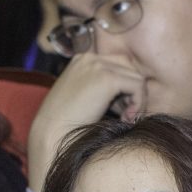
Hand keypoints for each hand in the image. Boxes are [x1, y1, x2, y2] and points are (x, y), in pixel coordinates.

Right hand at [26, 52, 147, 188]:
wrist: (53, 133)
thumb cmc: (69, 124)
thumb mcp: (86, 98)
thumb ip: (105, 90)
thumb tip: (133, 93)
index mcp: (83, 61)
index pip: (119, 65)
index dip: (125, 89)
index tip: (120, 111)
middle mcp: (90, 58)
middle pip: (130, 68)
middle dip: (133, 92)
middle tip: (126, 115)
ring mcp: (98, 65)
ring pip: (137, 77)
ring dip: (138, 100)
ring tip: (126, 118)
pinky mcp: (107, 78)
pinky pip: (138, 85)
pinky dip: (139, 103)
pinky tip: (126, 119)